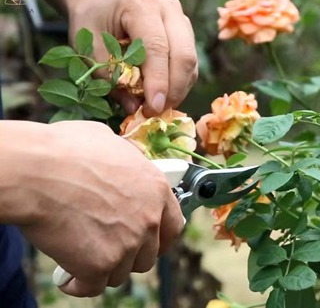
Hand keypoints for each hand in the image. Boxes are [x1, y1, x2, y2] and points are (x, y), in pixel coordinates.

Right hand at [13, 121, 182, 296]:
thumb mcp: (109, 142)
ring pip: (121, 272)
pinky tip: (68, 275)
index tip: (149, 242)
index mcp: (156, 189)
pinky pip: (93, 286)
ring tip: (82, 255)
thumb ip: (125, 160)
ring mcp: (127, 244)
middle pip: (148, 255)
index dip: (160, 238)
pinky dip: (79, 284)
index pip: (173, 226)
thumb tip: (120, 161)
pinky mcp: (100, 265)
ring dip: (104, 268)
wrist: (37, 171)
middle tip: (108, 248)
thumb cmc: (65, 151)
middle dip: (129, 255)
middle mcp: (148, 219)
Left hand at [63, 0, 197, 115]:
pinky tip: (163, 94)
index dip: (158, 82)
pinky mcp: (185, 32)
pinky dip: (179, 83)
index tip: (153, 108)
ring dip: (178, 90)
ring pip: (191, 62)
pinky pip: (190, 63)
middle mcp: (168, 10)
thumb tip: (133, 108)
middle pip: (184, 55)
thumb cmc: (92, 16)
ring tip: (157, 106)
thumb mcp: (88, 43)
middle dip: (174, 90)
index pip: (158, 48)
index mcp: (141, 7)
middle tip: (156, 112)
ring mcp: (181, 20)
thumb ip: (108, 74)